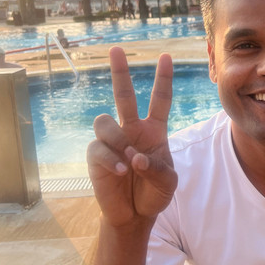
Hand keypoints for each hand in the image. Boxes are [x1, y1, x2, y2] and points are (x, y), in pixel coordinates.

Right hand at [87, 47, 177, 227]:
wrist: (135, 214)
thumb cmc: (154, 193)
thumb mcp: (168, 181)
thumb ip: (157, 167)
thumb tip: (135, 156)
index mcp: (154, 130)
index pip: (160, 100)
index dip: (163, 79)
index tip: (166, 57)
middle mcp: (132, 130)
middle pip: (123, 95)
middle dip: (120, 72)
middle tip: (116, 50)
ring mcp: (113, 141)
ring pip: (105, 121)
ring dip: (117, 138)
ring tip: (129, 160)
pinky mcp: (96, 157)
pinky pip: (98, 148)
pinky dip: (112, 160)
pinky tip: (122, 172)